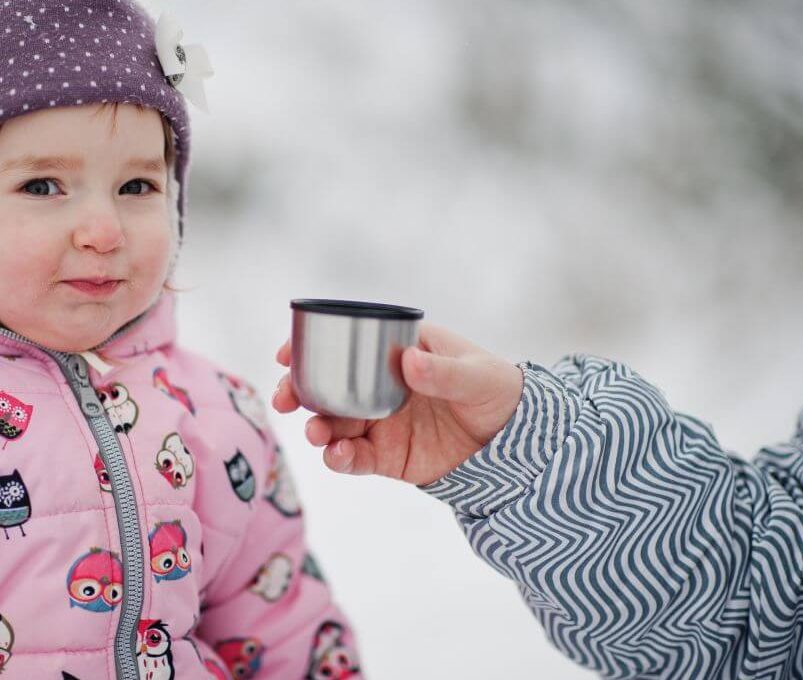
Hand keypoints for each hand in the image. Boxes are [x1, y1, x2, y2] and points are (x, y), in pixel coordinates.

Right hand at [273, 323, 523, 485]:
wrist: (516, 445)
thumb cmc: (498, 391)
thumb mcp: (477, 377)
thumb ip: (443, 373)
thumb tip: (408, 362)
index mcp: (395, 351)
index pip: (345, 343)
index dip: (309, 347)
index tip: (287, 354)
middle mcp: (379, 386)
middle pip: (326, 386)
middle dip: (298, 392)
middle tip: (286, 399)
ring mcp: (380, 422)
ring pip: (333, 424)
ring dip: (317, 427)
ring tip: (317, 433)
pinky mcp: (387, 457)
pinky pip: (354, 458)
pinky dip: (339, 459)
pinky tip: (337, 457)